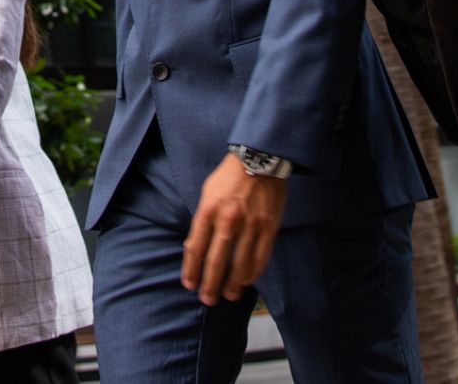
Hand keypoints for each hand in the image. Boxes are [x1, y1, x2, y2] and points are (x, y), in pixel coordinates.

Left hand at [181, 154, 286, 305]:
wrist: (260, 158)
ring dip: (232, 285)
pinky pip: (260, 257)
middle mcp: (227, 220)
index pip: (195, 248)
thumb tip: (193, 248)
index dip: (191, 270)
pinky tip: (247, 281)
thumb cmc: (229, 177)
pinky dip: (253, 272)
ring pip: (239, 264)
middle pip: (215, 261)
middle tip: (207, 299)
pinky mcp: (268, 227)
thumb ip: (201, 220)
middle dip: (210, 284)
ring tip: (228, 296)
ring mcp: (249, 225)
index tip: (189, 284)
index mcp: (208, 210)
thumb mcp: (207, 193)